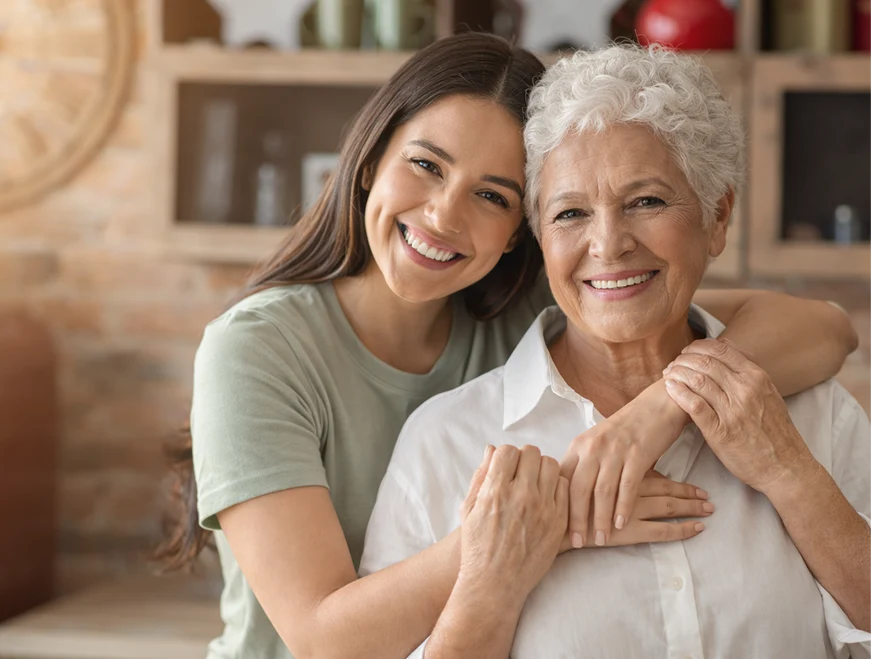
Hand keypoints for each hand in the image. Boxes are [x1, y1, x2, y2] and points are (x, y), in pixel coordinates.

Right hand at [459, 445, 568, 607]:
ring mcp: (543, 509)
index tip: (504, 466)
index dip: (505, 455)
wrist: (495, 584)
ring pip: (551, 465)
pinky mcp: (558, 522)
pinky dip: (555, 486)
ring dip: (541, 468)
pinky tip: (545, 496)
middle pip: (532, 453)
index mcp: (496, 491)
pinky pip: (564, 487)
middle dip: (523, 458)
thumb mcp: (469, 509)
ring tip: (533, 482)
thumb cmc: (476, 547)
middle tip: (520, 471)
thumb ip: (481, 475)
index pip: (507, 450)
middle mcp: (522, 497)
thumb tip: (492, 449)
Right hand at [558, 470, 711, 550]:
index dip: (673, 480)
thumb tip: (615, 470)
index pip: (651, 474)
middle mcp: (623, 484)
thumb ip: (596, 471)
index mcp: (613, 469)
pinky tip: (697, 529)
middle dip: (688, 492)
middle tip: (708, 497)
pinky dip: (682, 529)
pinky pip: (661, 530)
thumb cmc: (558, 500)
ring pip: (667, 505)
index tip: (692, 485)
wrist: (549, 524)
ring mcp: (628, 508)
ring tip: (709, 509)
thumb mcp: (576, 476)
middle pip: (663, 487)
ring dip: (690, 507)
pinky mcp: (628, 530)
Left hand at [559, 381, 689, 547]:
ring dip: (599, 519)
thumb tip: (566, 495)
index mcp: (579, 446)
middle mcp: (593, 447)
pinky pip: (627, 486)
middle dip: (576, 519)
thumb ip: (583, 465)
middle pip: (577, 488)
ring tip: (600, 540)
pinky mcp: (638, 454)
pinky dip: (622, 508)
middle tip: (575, 543)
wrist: (656, 406)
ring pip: (602, 491)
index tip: (555, 528)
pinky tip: (620, 524)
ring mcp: (615, 450)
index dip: (558, 506)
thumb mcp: (597, 444)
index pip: (562, 480)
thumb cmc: (626, 429)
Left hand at [663, 338, 816, 494]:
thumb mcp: (768, 393)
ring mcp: (733, 411)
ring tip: (668, 375)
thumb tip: (728, 350)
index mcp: (756, 378)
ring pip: (698, 380)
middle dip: (683, 360)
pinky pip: (695, 406)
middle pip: (705, 362)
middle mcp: (745, 390)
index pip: (721, 350)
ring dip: (677, 374)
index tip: (687, 352)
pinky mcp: (720, 431)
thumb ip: (748, 373)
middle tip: (672, 365)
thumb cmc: (775, 431)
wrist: (785, 467)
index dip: (697, 348)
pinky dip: (679, 393)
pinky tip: (670, 388)